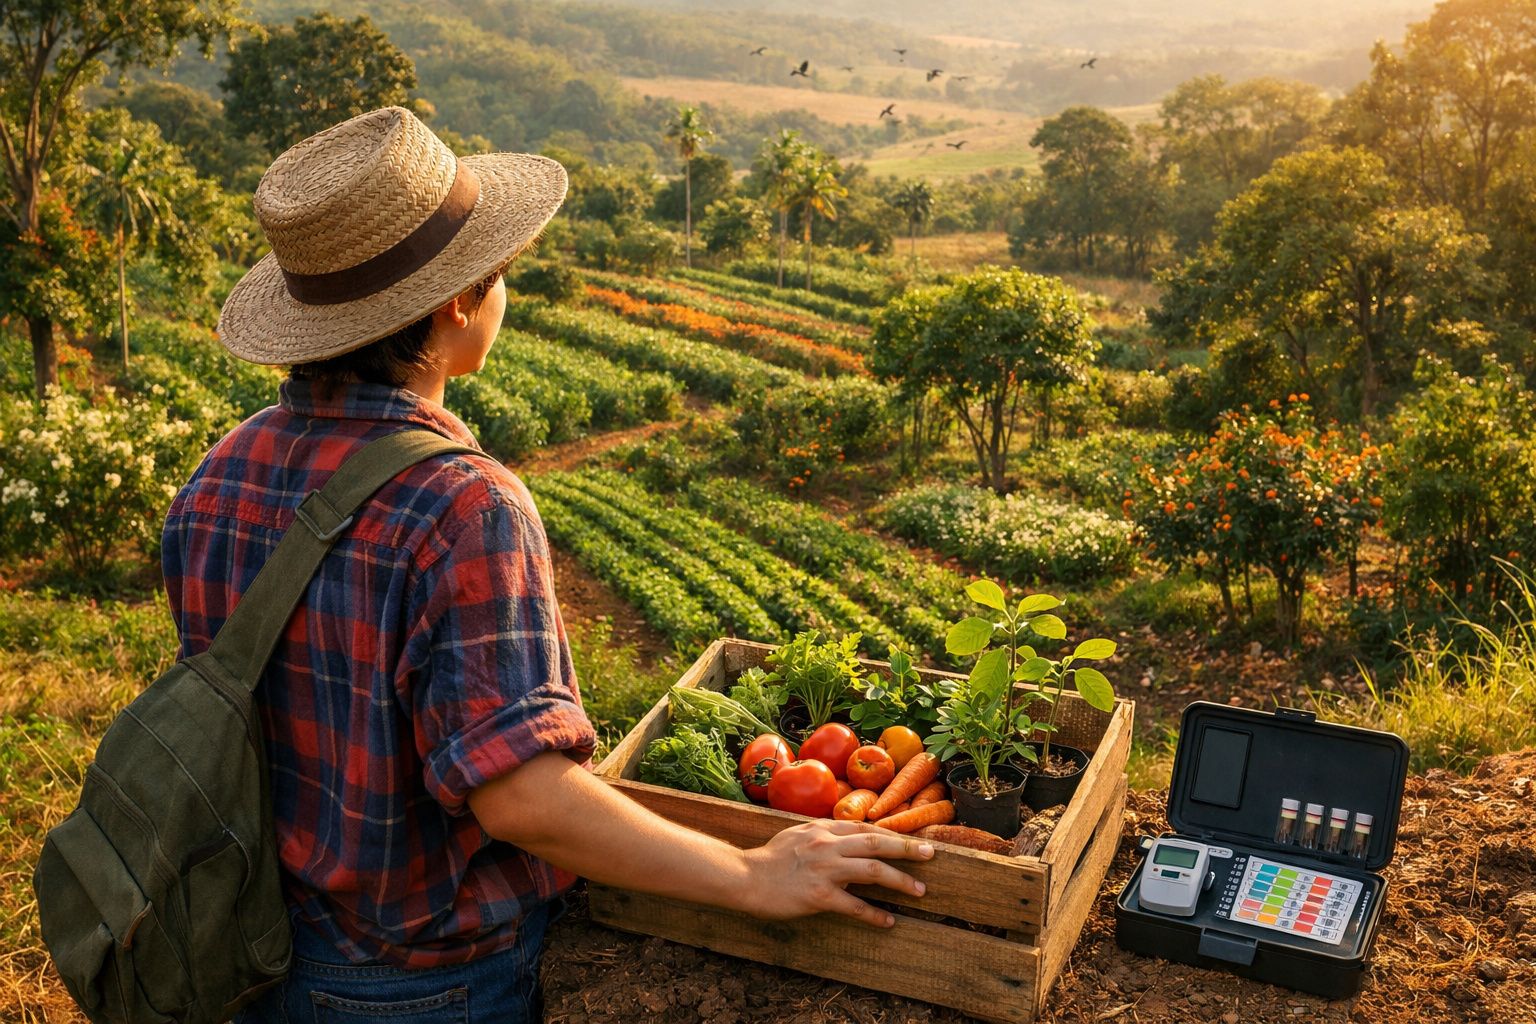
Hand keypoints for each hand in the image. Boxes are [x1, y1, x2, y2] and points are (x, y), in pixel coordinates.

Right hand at [738, 819, 934, 926]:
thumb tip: (846, 838)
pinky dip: (874, 914)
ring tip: (919, 891)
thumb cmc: (770, 858)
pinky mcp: (818, 895)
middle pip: (876, 843)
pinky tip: (887, 921)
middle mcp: (827, 844)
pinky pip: (854, 905)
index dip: (892, 833)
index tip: (912, 839)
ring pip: (873, 871)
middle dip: (907, 848)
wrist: (745, 877)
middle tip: (930, 854)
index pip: (865, 828)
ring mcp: (824, 869)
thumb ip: (823, 834)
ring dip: (900, 881)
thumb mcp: (798, 834)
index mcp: (823, 829)